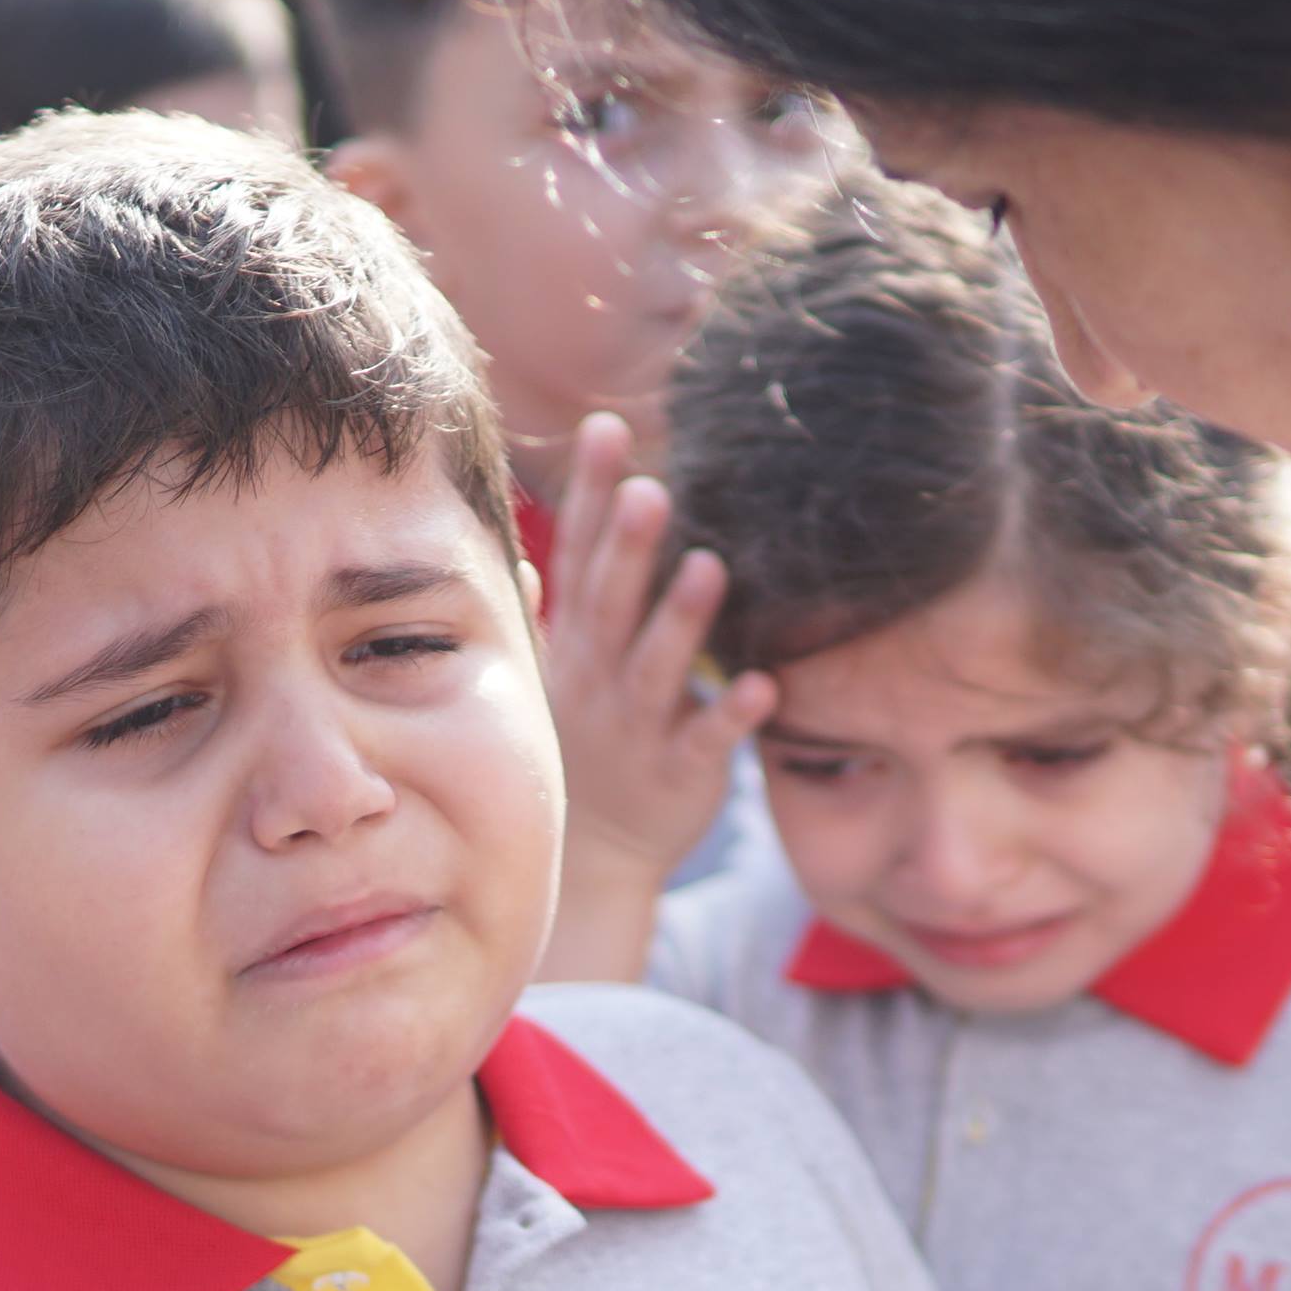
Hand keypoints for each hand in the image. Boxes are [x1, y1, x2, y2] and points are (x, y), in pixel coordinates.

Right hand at [538, 411, 775, 970]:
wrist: (594, 862)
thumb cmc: (584, 752)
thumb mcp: (552, 682)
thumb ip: (547, 617)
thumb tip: (527, 559)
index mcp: (576, 645)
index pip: (581, 557)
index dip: (592, 493)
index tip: (608, 428)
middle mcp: (600, 678)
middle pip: (612, 602)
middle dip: (628, 544)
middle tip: (650, 486)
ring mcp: (638, 728)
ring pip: (658, 668)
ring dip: (682, 619)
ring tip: (711, 566)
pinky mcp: (682, 774)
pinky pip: (707, 743)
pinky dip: (732, 715)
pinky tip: (764, 685)